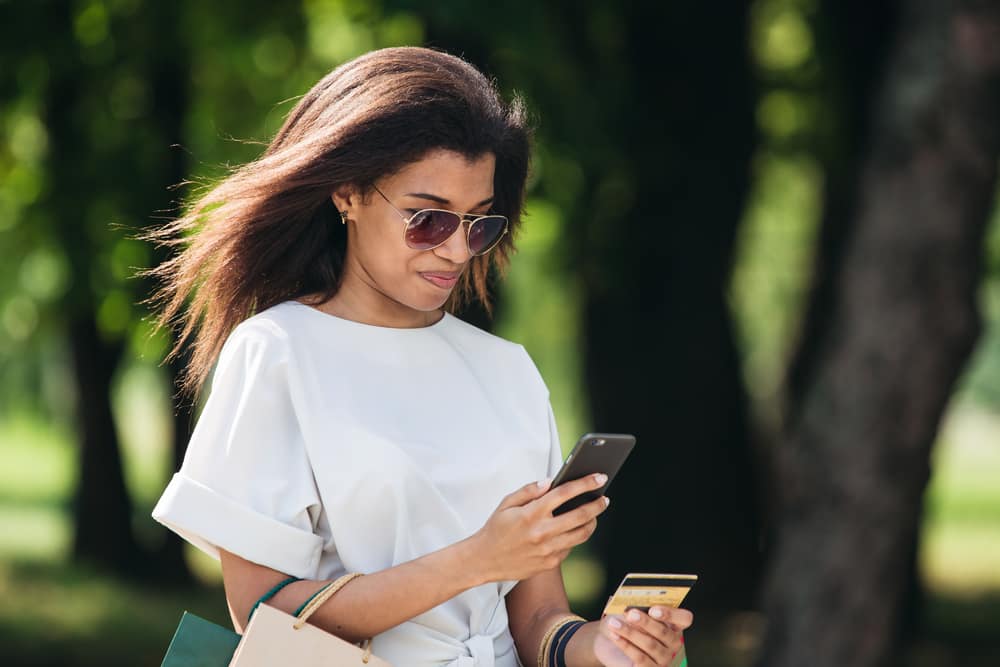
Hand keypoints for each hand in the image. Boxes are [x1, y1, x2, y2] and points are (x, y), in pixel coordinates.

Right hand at [470, 474, 610, 581]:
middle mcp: (542, 531)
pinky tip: (572, 530)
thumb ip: (529, 490)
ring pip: (581, 534)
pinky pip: (570, 547)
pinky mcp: (550, 563)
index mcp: (532, 512)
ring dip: (592, 522)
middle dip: (598, 504)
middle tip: (604, 499)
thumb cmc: (496, 529)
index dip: (586, 483)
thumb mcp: (506, 503)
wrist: (485, 559)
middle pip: (582, 515)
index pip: (565, 493)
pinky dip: (575, 537)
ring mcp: (548, 549)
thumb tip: (550, 482)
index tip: (599, 478)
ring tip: (593, 515)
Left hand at [593, 606, 692, 665]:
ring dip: (630, 632)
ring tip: (614, 623)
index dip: (671, 614)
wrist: (611, 642)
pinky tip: (615, 636)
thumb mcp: (632, 612)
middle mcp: (673, 643)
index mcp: (674, 625)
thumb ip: (636, 605)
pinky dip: (626, 645)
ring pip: (650, 644)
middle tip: (630, 614)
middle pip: (664, 632)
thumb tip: (630, 599)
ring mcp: (664, 659)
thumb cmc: (626, 622)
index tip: (653, 609)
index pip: (684, 618)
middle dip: (646, 622)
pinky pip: (640, 658)